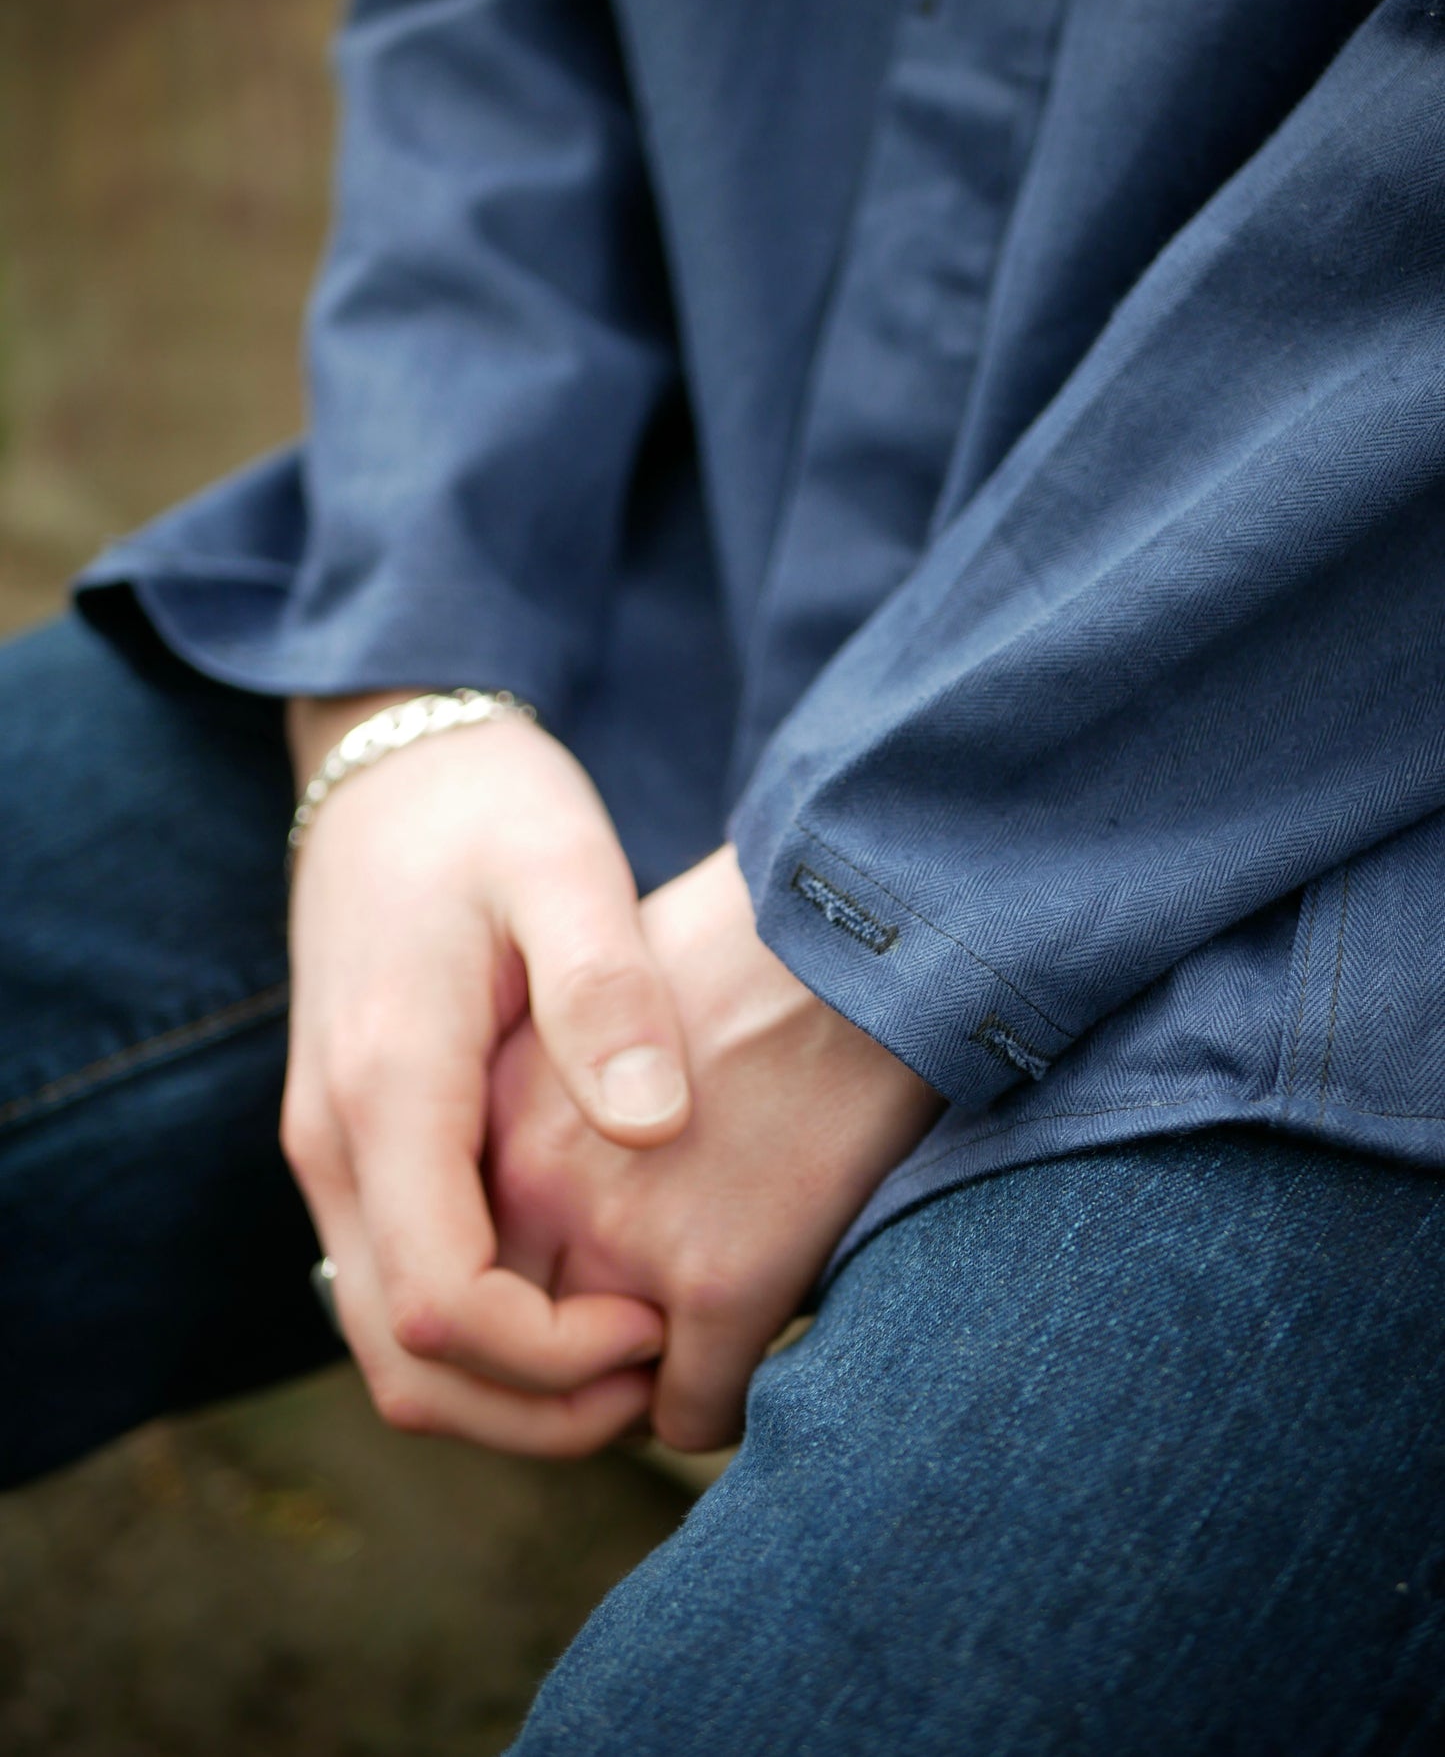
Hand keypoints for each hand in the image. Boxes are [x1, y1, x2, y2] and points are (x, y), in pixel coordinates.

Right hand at [280, 691, 692, 1456]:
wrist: (391, 763)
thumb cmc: (490, 809)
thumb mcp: (563, 867)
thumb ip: (604, 990)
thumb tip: (657, 1127)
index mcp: (389, 1089)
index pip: (442, 1306)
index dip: (553, 1358)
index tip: (655, 1325)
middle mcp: (336, 1142)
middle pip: (403, 1363)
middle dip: (532, 1410)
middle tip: (657, 1374)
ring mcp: (332, 1149)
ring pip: (388, 1341)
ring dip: (505, 1384)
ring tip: (630, 1344)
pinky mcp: (355, 1143)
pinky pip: (396, 1285)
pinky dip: (479, 1331)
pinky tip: (575, 1288)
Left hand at [486, 845, 943, 1451]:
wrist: (866, 939)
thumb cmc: (747, 962)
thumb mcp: (587, 1011)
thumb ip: (534, 1114)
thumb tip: (532, 1206)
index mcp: (488, 1116)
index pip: (436, 1278)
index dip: (495, 1304)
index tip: (561, 1281)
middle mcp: (532, 1185)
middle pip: (502, 1353)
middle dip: (558, 1359)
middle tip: (628, 1323)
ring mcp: (623, 1239)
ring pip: (592, 1400)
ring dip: (636, 1386)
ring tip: (690, 1325)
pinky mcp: (722, 1279)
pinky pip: (691, 1417)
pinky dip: (721, 1397)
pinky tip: (756, 1326)